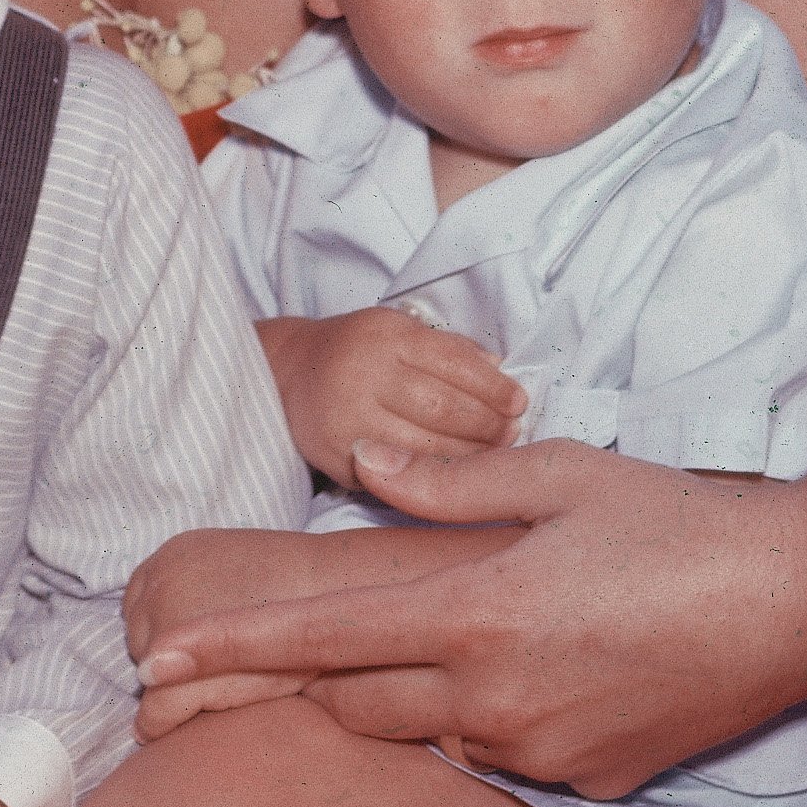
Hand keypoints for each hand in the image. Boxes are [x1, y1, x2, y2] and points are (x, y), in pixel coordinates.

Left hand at [135, 437, 806, 799]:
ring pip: (428, 738)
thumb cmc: (678, 520)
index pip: (319, 641)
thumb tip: (368, 465)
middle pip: (354, 707)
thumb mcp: (562, 475)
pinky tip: (554, 675)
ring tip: (466, 646)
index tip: (158, 660)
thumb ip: (452, 481)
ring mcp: (539, 753)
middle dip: (316, 685)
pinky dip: (495, 726)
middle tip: (293, 657)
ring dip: (413, 703)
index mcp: (472, 615)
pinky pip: (505, 760)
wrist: (799, 602)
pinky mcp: (586, 785)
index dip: (231, 650)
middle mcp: (492, 700)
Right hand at [259, 307, 522, 490]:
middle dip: (487, 425)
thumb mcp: (397, 330)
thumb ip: (449, 349)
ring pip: (424, 447)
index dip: (494, 387)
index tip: (519, 403)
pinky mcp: (336, 456)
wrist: (286, 372)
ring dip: (468, 456)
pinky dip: (432, 476)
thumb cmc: (354, 350)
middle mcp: (363, 373)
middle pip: (442, 408)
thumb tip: (500, 371)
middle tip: (512, 434)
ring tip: (492, 455)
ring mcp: (347, 418)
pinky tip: (455, 474)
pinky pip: (397, 474)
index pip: (454, 362)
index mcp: (386, 335)